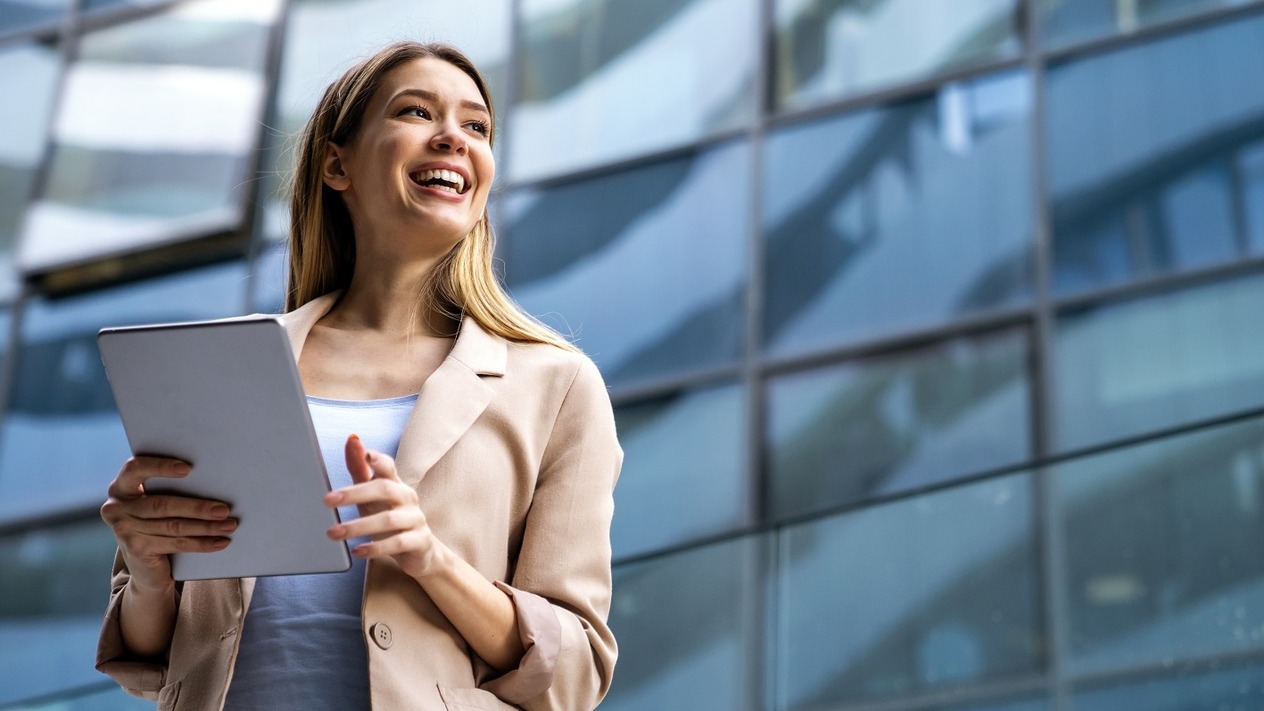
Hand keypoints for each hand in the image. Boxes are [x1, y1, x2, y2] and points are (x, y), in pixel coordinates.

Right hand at [100, 456, 236, 590]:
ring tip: (229, 525)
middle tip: (224, 509)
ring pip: (174, 526)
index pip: (135, 469)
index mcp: (121, 486)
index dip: (160, 467)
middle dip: (197, 507)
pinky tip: (221, 541)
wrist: (145, 566)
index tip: (188, 469)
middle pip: (162, 504)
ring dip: (206, 527)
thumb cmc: (157, 522)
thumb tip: (214, 480)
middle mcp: (116, 507)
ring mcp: (124, 530)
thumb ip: (170, 489)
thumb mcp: (156, 502)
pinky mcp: (136, 549)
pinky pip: (176, 543)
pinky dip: (202, 543)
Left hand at [325, 434, 441, 578]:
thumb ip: (360, 470)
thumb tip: (352, 440)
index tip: (366, 454)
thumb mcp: (372, 496)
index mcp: (396, 484)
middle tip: (327, 500)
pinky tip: (357, 551)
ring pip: (389, 519)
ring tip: (334, 533)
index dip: (378, 460)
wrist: (419, 551)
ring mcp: (416, 520)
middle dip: (354, 493)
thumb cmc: (390, 518)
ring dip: (358, 526)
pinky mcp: (420, 541)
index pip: (388, 467)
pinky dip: (376, 548)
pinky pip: (398, 543)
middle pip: (385, 489)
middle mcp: (408, 498)